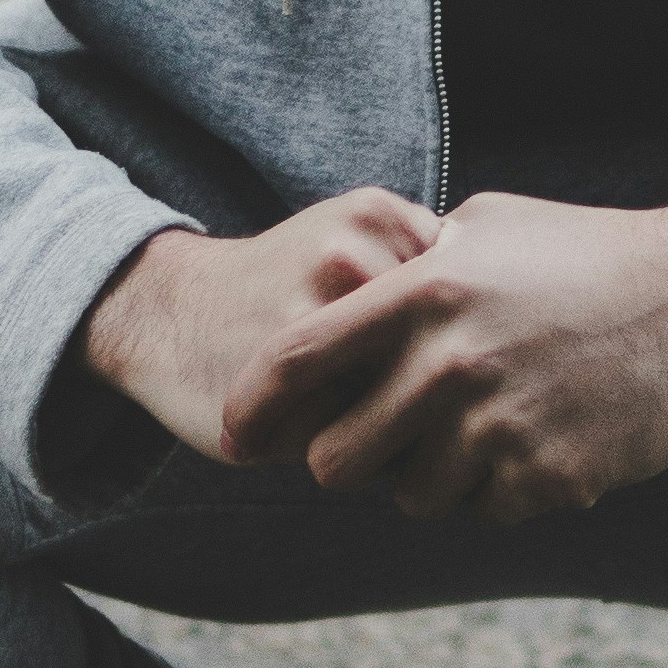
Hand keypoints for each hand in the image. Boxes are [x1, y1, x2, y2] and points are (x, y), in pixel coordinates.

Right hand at [77, 189, 438, 464]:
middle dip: (427, 392)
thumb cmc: (281, 293)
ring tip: (339, 404)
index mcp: (381, 218)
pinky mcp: (287, 383)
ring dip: (392, 427)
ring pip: (412, 406)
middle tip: (369, 385)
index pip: (474, 310)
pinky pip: (361, 441)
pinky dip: (346, 449)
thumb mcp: (355, 244)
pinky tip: (301, 423)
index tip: (406, 346)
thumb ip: (431, 279)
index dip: (449, 347)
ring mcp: (316, 317)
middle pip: (449, 362)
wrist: (162, 312)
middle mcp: (353, 257)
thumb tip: (505, 360)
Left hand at [219, 172, 667, 522]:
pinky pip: (484, 513)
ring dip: (430, 478)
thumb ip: (416, 262)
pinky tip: (535, 442)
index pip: (298, 362)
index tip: (236, 435)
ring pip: (412, 498)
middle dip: (347, 458)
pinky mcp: (551, 478)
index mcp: (426, 293)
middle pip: (336, 462)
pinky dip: (498, 491)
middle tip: (380, 442)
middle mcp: (452, 365)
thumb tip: (351, 284)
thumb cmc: (591, 250)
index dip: (253, 406)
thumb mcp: (491, 225)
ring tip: (480, 430)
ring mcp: (502, 428)